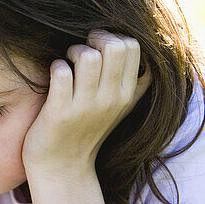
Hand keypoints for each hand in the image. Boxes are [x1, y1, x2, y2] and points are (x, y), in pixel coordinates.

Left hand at [22, 30, 149, 178]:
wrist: (61, 168)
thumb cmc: (86, 130)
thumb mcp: (120, 109)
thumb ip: (135, 83)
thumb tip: (150, 54)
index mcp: (126, 95)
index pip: (132, 46)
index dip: (112, 36)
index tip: (97, 47)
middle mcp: (110, 100)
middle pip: (114, 46)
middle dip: (94, 39)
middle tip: (80, 52)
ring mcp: (85, 107)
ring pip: (88, 56)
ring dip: (73, 51)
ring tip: (67, 64)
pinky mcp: (60, 112)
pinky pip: (61, 72)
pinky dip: (55, 67)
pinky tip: (54, 76)